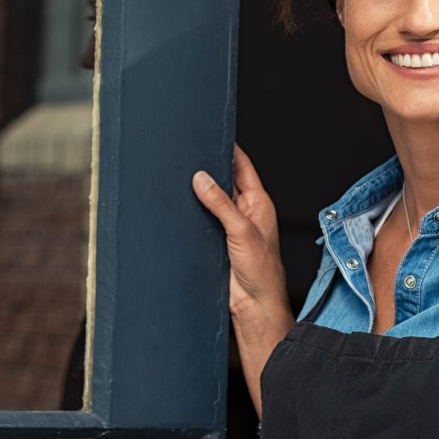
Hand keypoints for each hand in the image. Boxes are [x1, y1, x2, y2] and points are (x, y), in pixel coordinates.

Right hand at [192, 145, 293, 416]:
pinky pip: (202, 218)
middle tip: (187, 151)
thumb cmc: (261, 272)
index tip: (212, 131)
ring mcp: (229, 226)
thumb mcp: (241, 231)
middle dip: (208, 166)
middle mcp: (244, 210)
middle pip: (224, 180)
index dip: (228, 148)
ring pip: (211, 199)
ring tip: (177, 174)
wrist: (254, 307)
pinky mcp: (216, 241)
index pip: (242, 166)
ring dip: (198, 190)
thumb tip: (202, 178)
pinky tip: (177, 204)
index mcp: (258, 202)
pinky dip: (191, 210)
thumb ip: (221, 204)